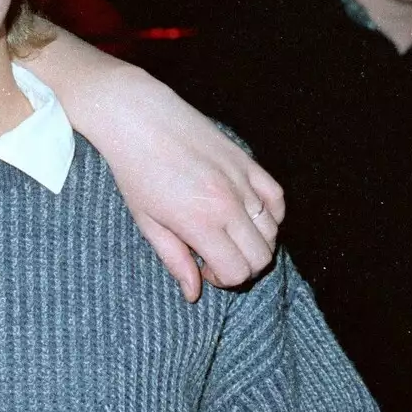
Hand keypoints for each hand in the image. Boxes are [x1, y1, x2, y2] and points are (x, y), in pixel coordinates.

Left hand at [100, 77, 284, 300]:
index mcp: (200, 222)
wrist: (138, 118)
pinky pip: (277, 199)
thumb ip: (174, 259)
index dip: (224, 280)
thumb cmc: (135, 171)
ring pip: (274, 231)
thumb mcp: (147, 222)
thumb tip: (193, 293)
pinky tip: (246, 214)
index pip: (237, 271)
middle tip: (218, 257)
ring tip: (228, 235)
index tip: (204, 269)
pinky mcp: (248, 161)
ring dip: (257, 243)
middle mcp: (229, 204)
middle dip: (243, 267)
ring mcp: (242, 181)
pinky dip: (270, 214)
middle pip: (262, 256)